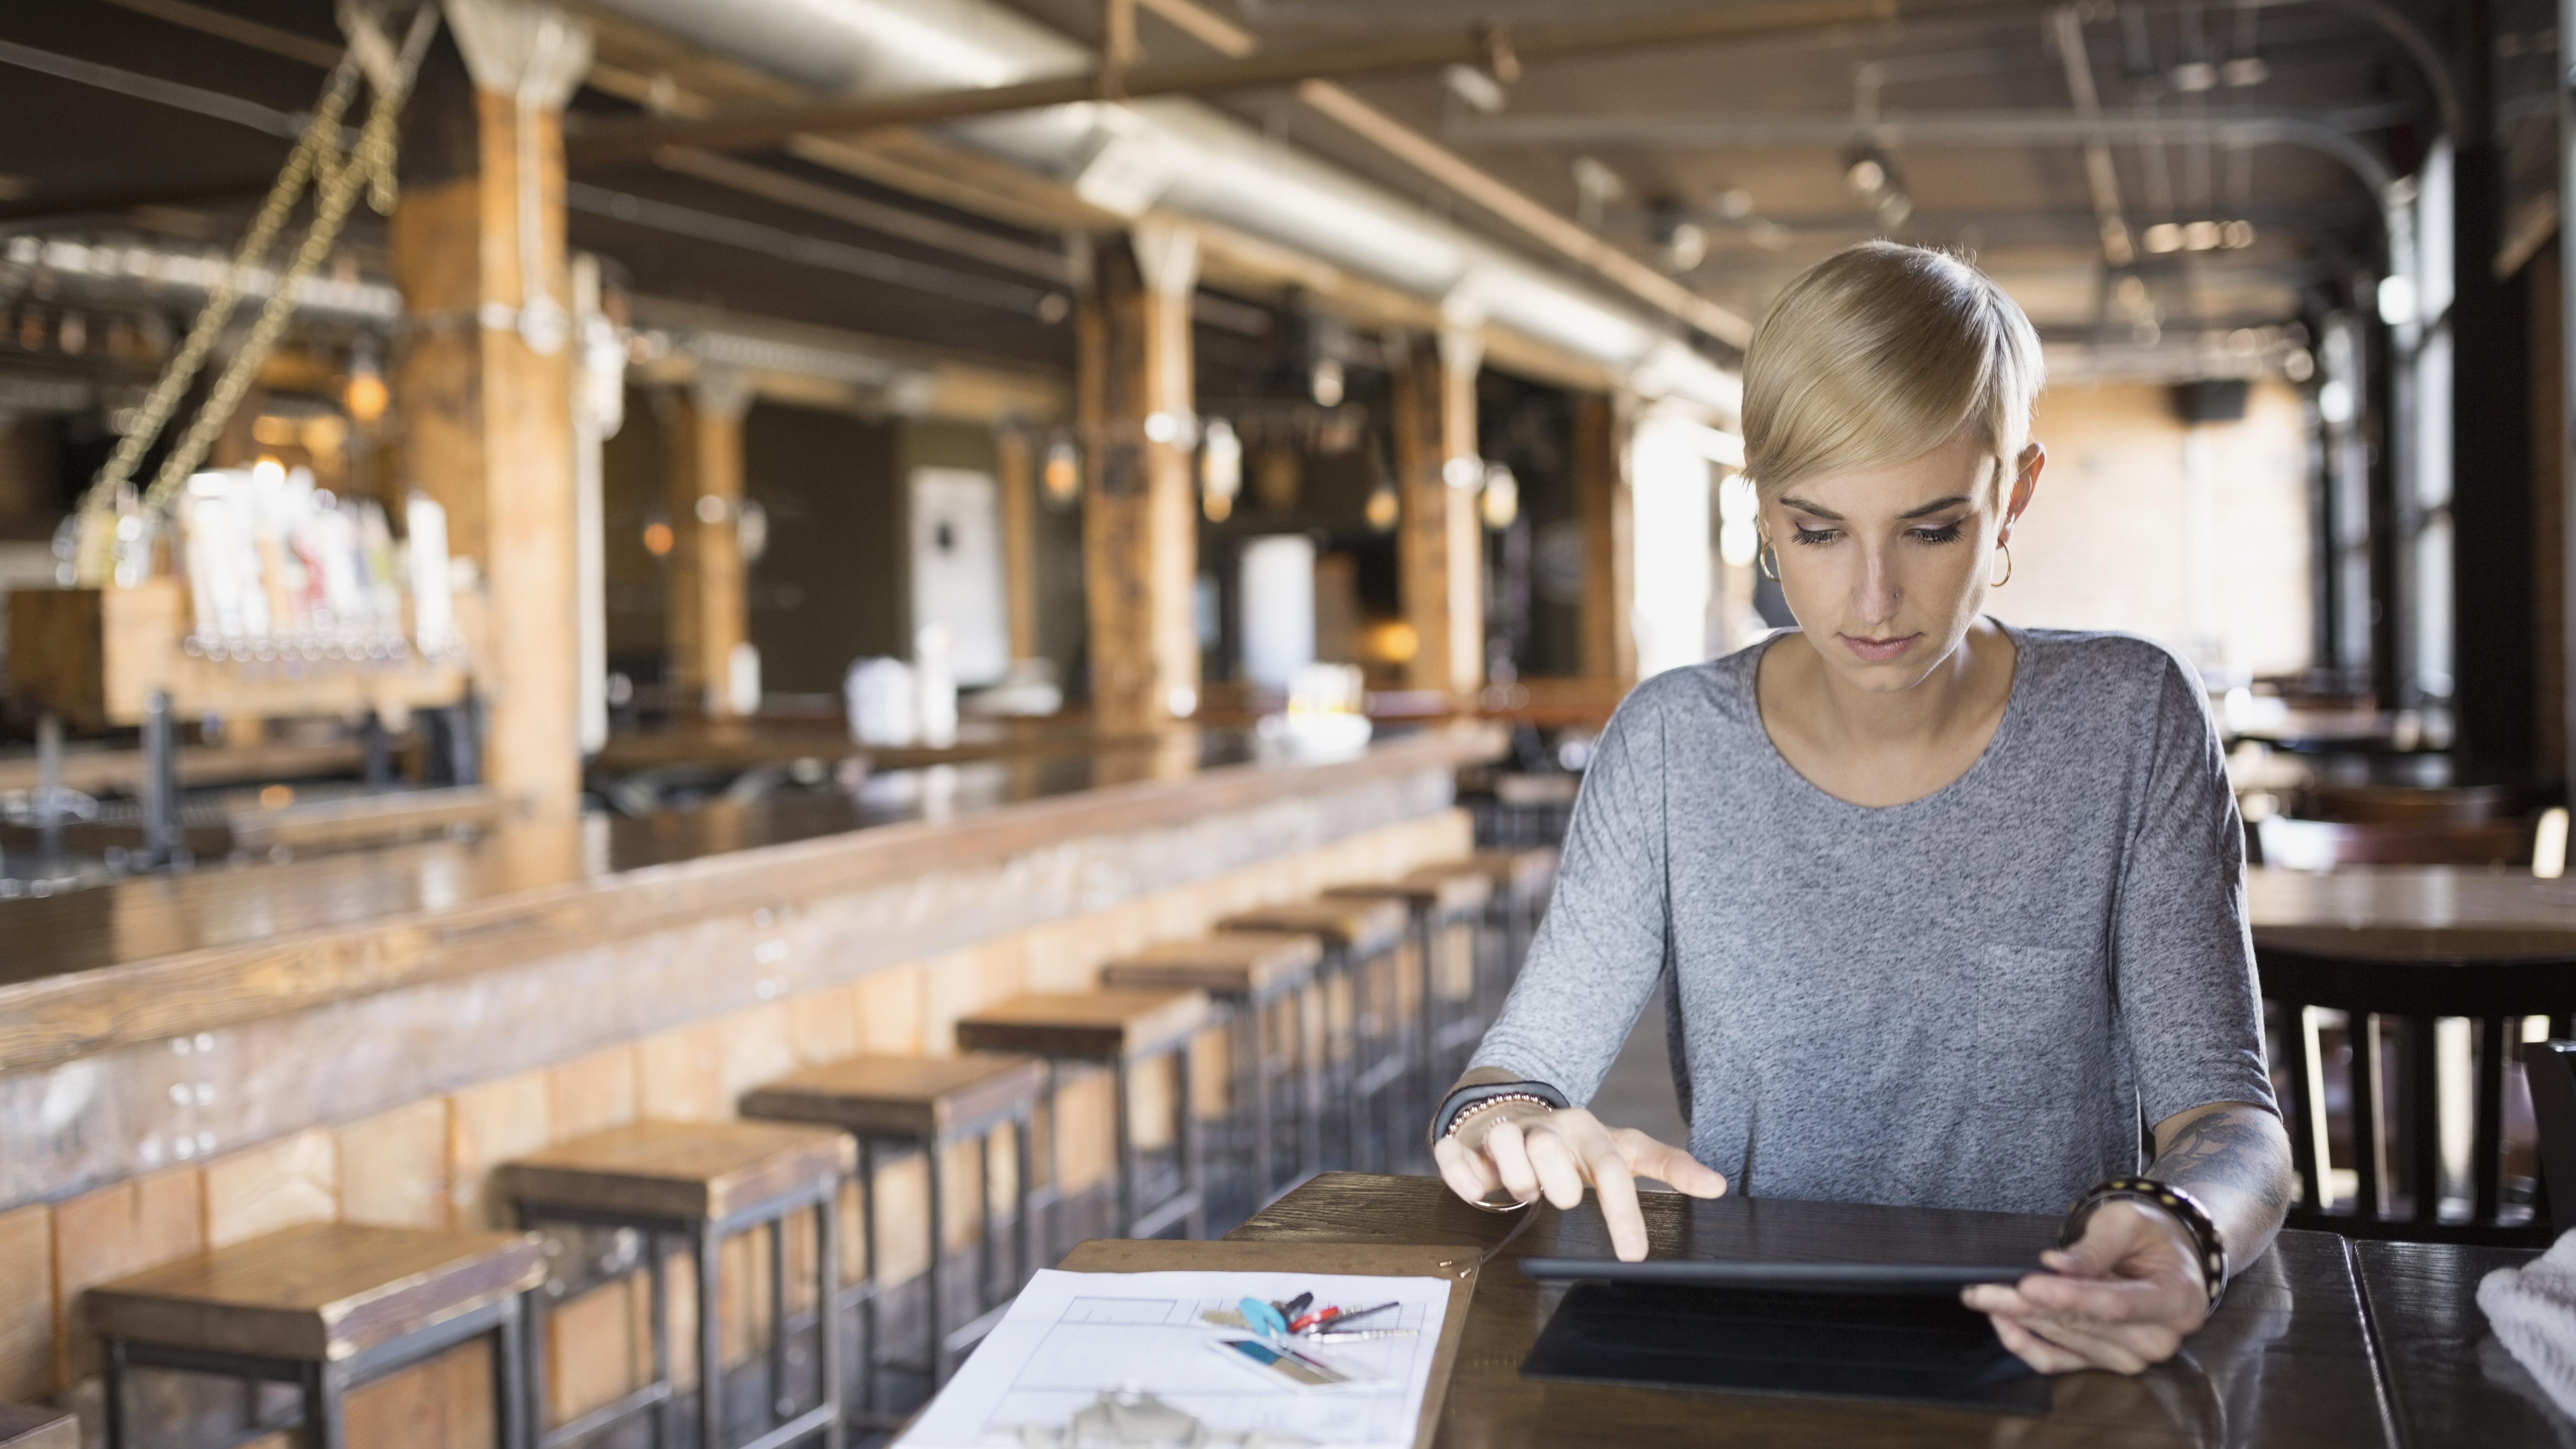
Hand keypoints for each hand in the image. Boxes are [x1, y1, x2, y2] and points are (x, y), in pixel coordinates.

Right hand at [1431, 1101, 1725, 1260]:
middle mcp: (1545, 1125)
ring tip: (1522, 1190)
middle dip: (1556, 1185)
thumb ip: (1667, 1165)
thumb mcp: (1621, 1149)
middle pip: (1551, 1152)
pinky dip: (1465, 1179)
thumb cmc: (1573, 1144)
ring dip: (1515, 1180)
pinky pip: (1456, 1159)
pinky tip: (1478, 1189)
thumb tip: (1719, 1186)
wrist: (1509, 1109)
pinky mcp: (1463, 1142)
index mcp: (1587, 1129)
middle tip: (1553, 1196)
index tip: (1633, 1256)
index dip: (1623, 1212)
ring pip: (1505, 1146)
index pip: (1611, 1169)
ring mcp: (1502, 1129)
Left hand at [1962, 1200, 2210, 1374]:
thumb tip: (2055, 1264)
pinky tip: (2000, 1322)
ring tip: (1981, 1296)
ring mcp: (2130, 1357)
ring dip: (2018, 1319)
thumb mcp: (2129, 1223)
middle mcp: (2157, 1339)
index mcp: (2175, 1301)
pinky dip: (2025, 1345)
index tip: (2027, 1284)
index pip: (2117, 1305)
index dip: (2070, 1297)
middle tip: (1979, 1289)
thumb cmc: (2150, 1236)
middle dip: (2026, 1305)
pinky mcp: (2103, 1362)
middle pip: (2082, 1324)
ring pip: (2063, 1341)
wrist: (2166, 1260)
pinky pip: (2058, 1362)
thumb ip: (2096, 1247)